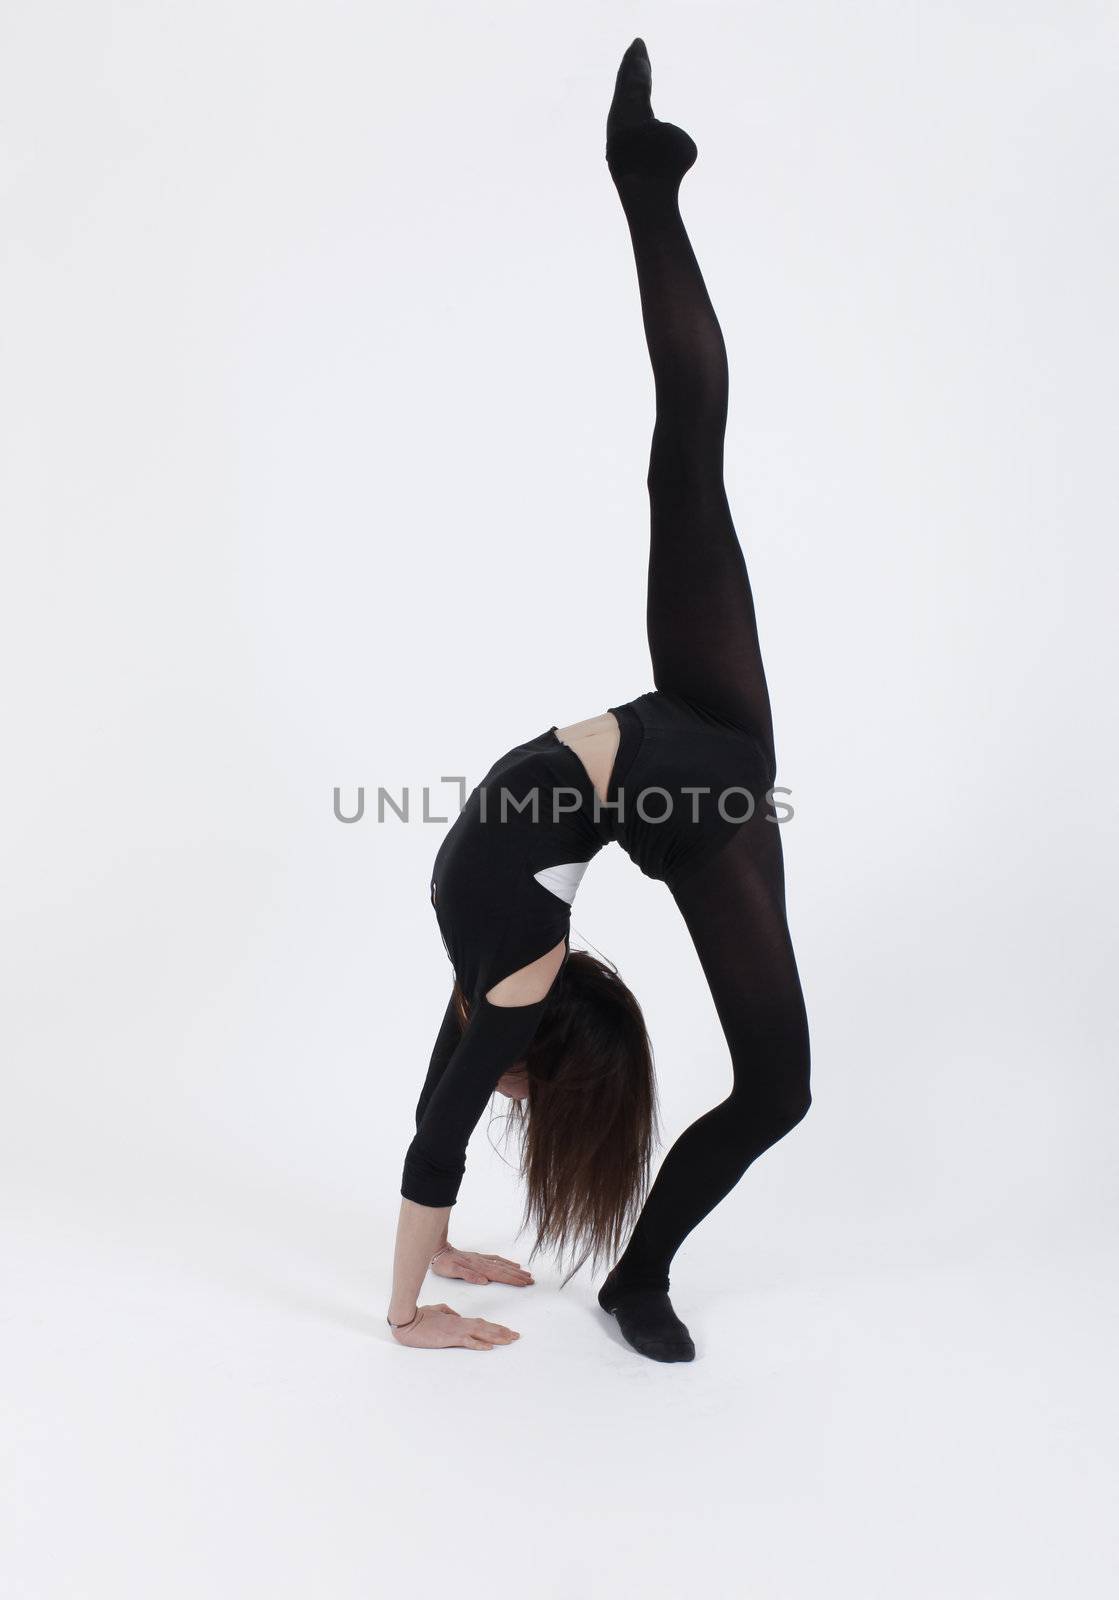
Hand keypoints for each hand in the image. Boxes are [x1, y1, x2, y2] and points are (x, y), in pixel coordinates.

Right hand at [390, 1304, 519, 1350]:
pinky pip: (467, 1341)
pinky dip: (479, 1344)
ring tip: (510, 1340)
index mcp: (458, 1320)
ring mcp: (456, 1330)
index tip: (508, 1331)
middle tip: (517, 1336)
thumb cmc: (421, 1317)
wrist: (408, 1321)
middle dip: (502, 1332)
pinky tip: (489, 1348)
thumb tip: (458, 1316)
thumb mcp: (438, 1312)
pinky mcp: (449, 1338)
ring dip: (497, 1336)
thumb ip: (449, 1313)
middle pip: (486, 1327)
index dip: (496, 1327)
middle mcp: (461, 1324)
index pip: (482, 1323)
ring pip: (481, 1333)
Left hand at [432, 1247, 533, 1286]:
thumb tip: (484, 1280)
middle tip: (531, 1280)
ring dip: (515, 1270)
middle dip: (518, 1276)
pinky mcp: (479, 1258)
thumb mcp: (452, 1272)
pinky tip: (512, 1265)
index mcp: (478, 1268)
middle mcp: (482, 1263)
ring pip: (502, 1265)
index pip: (499, 1275)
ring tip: (526, 1274)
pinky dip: (506, 1263)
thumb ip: (468, 1276)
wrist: (438, 1251)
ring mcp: (481, 1260)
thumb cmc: (443, 1264)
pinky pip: (496, 1260)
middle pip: (504, 1270)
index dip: (512, 1280)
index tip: (523, 1283)